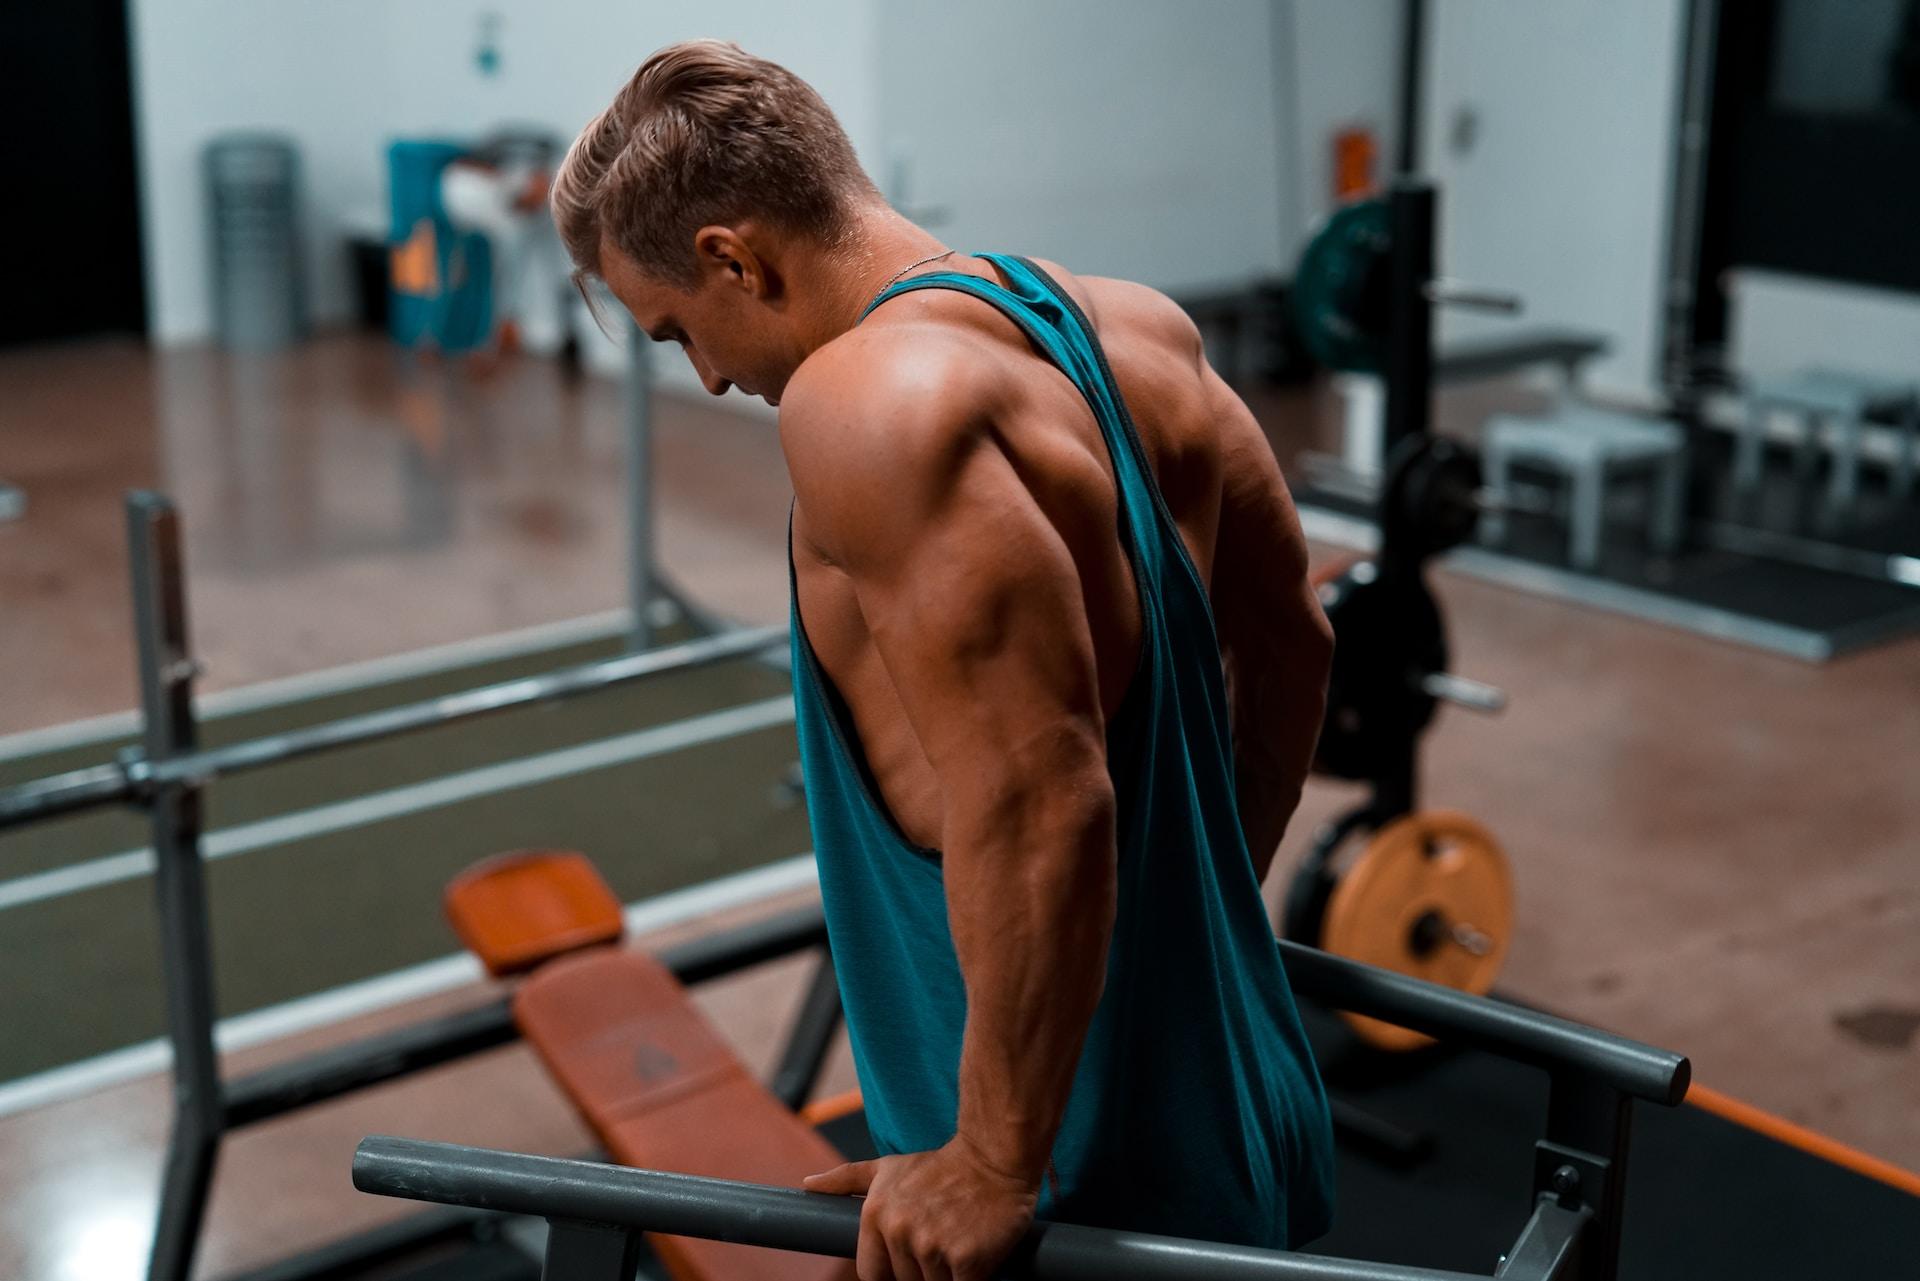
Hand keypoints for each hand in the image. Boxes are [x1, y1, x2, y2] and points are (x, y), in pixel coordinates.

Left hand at [804, 1138, 1037, 1280]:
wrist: (993, 1157)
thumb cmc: (941, 1166)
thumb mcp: (888, 1167)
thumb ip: (845, 1179)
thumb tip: (807, 1186)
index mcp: (875, 1214)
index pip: (872, 1274)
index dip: (892, 1273)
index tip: (911, 1260)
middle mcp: (899, 1231)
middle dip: (923, 1270)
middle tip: (942, 1240)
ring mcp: (931, 1246)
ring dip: (947, 1274)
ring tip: (959, 1241)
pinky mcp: (964, 1259)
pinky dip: (970, 1278)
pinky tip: (975, 1251)